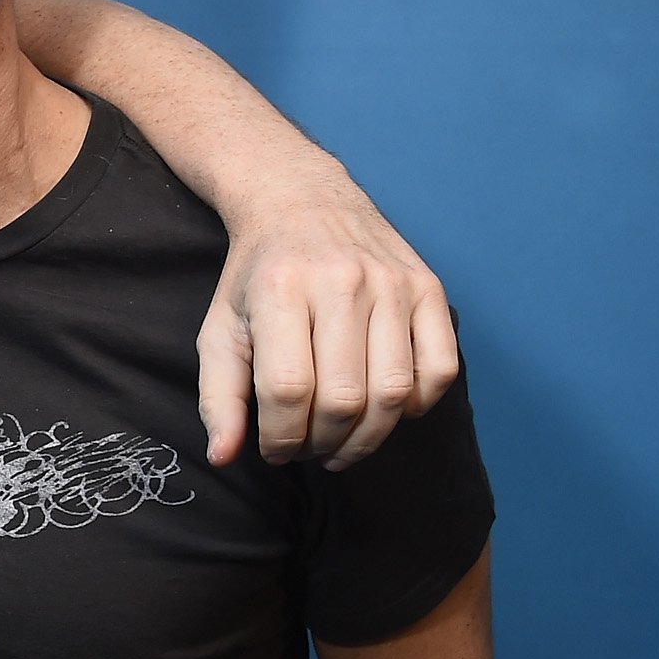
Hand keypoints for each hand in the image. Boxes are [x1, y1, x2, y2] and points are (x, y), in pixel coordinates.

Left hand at [198, 169, 456, 470]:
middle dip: (323, 442)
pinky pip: (440, 368)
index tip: (275, 449)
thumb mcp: (220, 329)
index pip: (289, 389)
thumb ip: (218, 396)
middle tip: (308, 449)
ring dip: (367, 436)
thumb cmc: (257, 276)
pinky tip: (386, 411)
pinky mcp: (429, 287)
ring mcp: (392, 283)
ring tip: (341, 442)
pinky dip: (417, 405)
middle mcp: (342, 282)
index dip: (282, 437)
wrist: (301, 201)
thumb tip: (221, 457)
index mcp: (281, 290)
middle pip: (344, 397)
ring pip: (393, 391)